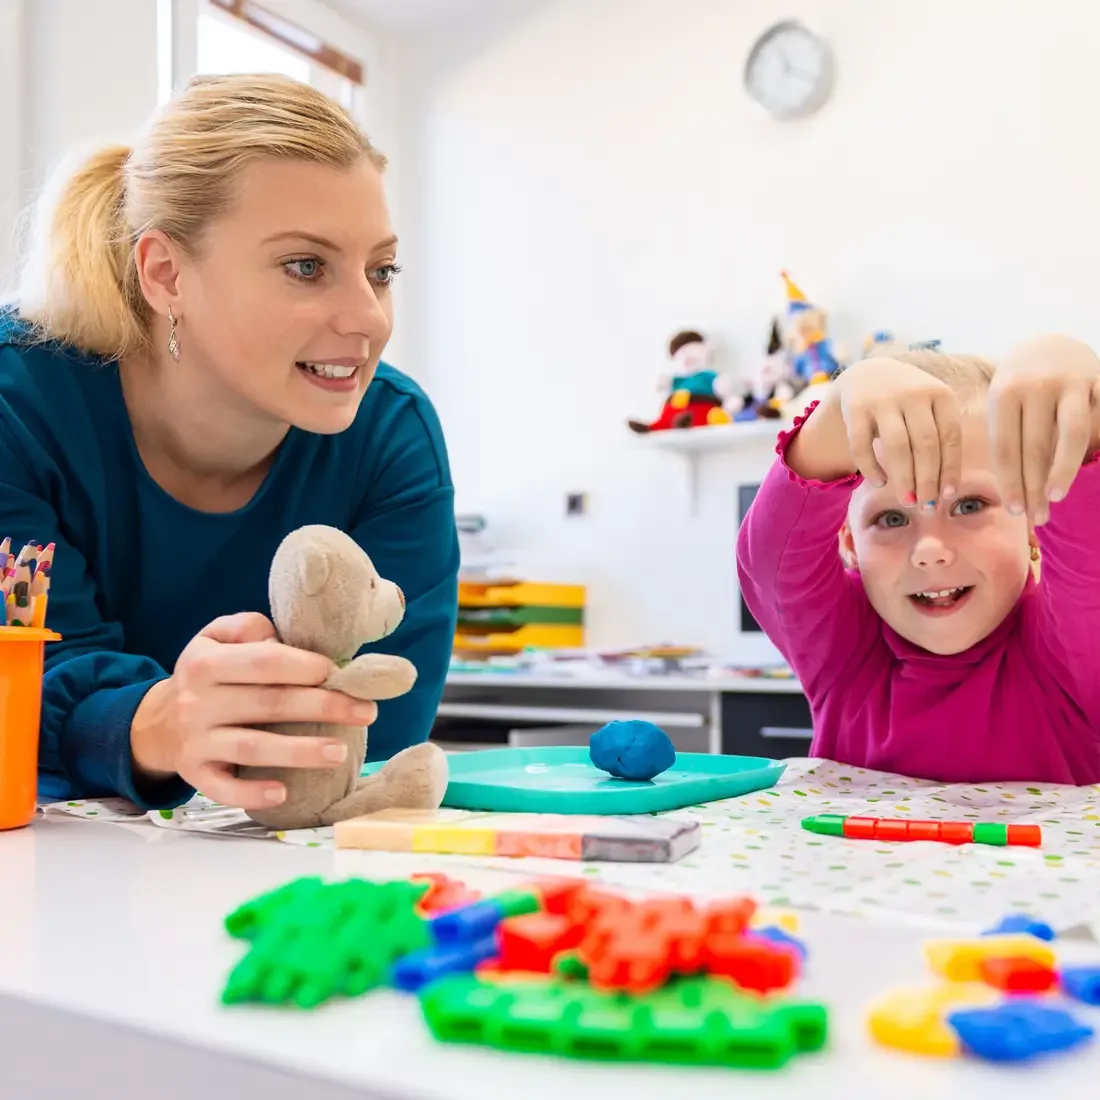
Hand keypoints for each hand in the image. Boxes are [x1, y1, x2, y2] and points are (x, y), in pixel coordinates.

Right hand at [130, 612, 378, 809]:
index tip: (340, 672)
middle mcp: (197, 702)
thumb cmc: (206, 675)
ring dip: (298, 751)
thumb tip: (285, 640)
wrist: (157, 722)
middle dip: (322, 706)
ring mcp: (195, 742)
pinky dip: (252, 792)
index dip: (305, 666)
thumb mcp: (215, 637)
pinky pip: (223, 788)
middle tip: (366, 712)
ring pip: (251, 748)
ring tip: (340, 753)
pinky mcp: (195, 775)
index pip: (263, 662)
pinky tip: (285, 791)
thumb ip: (249, 628)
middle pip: (268, 704)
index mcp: (206, 663)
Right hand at [835, 358, 963, 506]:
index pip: (950, 437)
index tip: (947, 496)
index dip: (950, 469)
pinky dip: (871, 468)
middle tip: (927, 507)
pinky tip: (880, 482)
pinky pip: (862, 445)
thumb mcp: (931, 409)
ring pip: (897, 446)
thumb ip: (941, 438)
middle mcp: (913, 393)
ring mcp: (882, 399)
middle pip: (925, 444)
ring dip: (904, 478)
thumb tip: (946, 491)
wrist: (867, 374)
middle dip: (927, 480)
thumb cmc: (908, 404)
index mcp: (940, 393)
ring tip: (907, 502)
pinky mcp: (855, 407)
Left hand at [989, 335, 1099, 523]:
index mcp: (1005, 394)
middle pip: (1036, 447)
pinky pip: (1099, 418)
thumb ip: (1007, 439)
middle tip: (1037, 517)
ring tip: (1057, 496)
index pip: (1006, 448)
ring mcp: (1070, 382)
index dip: (1011, 482)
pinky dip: (1097, 441)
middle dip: (1036, 486)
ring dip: (1064, 469)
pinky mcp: (1098, 381)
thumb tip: (1012, 493)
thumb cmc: (1019, 387)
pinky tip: (1091, 466)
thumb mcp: (1002, 405)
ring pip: (1071, 434)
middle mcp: (1036, 386)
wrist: (1048, 344)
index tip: (1015, 511)